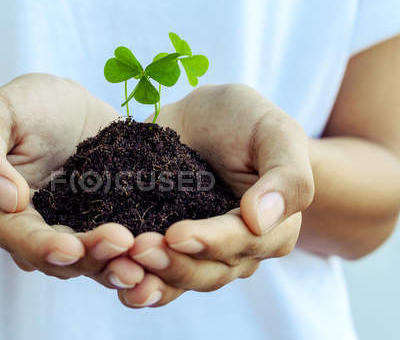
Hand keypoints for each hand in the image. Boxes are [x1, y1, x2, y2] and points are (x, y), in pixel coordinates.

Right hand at [0, 74, 143, 285]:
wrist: (66, 106)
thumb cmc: (23, 107)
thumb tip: (6, 200)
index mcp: (0, 215)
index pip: (18, 238)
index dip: (42, 248)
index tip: (69, 247)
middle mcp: (39, 233)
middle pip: (62, 259)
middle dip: (91, 257)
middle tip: (122, 243)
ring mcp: (78, 232)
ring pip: (95, 261)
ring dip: (118, 264)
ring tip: (144, 260)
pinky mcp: (111, 224)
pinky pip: (124, 249)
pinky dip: (141, 256)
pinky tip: (161, 249)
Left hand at [113, 84, 313, 306]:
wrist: (204, 117)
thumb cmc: (246, 121)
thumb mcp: (275, 133)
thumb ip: (286, 177)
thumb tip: (261, 220)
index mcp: (271, 229)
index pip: (243, 244)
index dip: (210, 243)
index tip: (176, 233)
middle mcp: (235, 250)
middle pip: (208, 273)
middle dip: (173, 265)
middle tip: (139, 249)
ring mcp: (197, 252)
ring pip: (178, 281)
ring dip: (149, 281)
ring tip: (120, 271)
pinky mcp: (163, 245)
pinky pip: (151, 274)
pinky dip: (132, 281)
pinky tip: (113, 277)